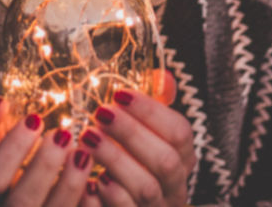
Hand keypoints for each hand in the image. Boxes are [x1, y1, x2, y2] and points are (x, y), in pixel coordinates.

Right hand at [0, 94, 97, 206]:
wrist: (16, 193)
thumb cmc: (4, 158)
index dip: (11, 149)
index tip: (34, 118)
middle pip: (21, 204)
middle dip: (44, 167)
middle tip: (63, 135)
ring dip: (70, 185)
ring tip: (83, 153)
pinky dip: (88, 203)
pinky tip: (96, 182)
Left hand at [77, 71, 195, 205]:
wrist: (119, 206)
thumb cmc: (133, 165)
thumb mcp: (146, 134)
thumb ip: (154, 108)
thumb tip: (162, 76)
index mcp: (183, 158)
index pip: (180, 131)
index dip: (151, 111)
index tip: (119, 94)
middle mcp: (176, 186)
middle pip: (165, 159)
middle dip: (131, 133)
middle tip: (100, 113)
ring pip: (146, 187)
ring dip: (116, 159)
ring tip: (87, 138)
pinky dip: (111, 195)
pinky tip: (91, 179)